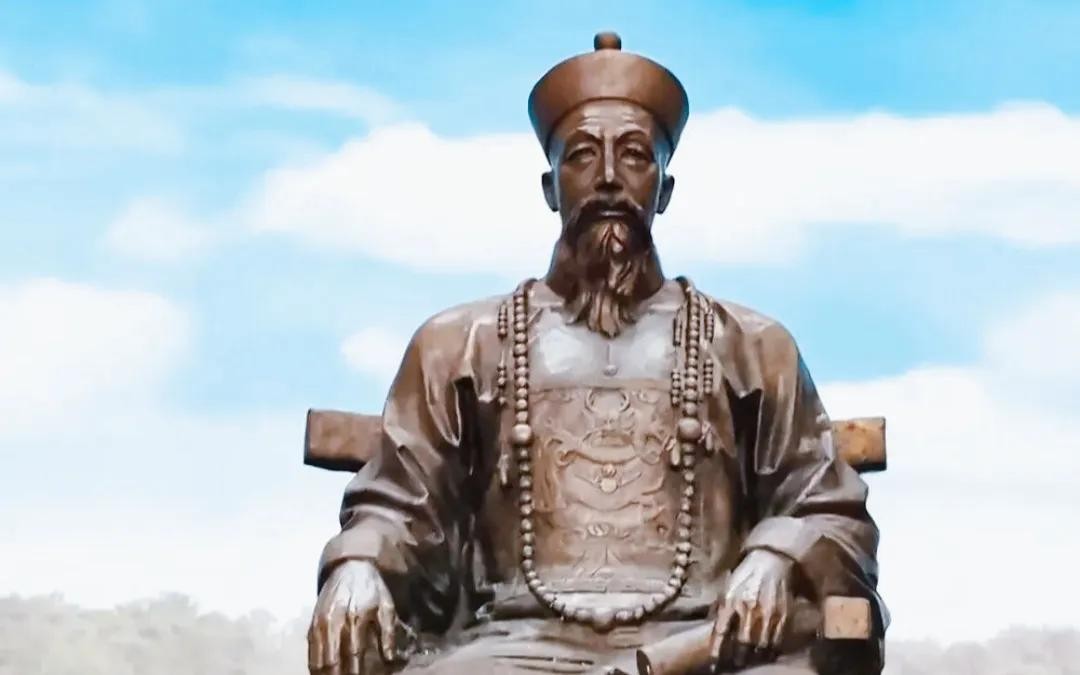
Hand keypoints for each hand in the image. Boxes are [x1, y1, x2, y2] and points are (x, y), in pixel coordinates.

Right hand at [308, 560, 399, 673]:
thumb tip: (389, 660)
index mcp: (356, 618)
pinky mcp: (313, 623)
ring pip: (318, 659)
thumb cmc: (371, 589)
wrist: (350, 566)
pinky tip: (321, 674)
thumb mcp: (386, 606)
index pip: (354, 655)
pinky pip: (311, 651)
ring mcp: (321, 623)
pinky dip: (315, 666)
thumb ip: (388, 633)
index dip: (357, 673)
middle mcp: (335, 621)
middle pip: (333, 661)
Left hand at [709, 549, 793, 671]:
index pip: (721, 633)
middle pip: (742, 644)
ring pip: (761, 646)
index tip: (715, 666)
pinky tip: (766, 655)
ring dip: (754, 658)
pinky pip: (777, 641)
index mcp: (730, 600)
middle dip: (737, 659)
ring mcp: (768, 613)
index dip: (718, 652)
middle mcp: (749, 608)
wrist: (770, 561)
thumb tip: (715, 632)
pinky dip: (771, 652)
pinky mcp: (784, 615)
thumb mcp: (727, 588)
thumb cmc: (745, 575)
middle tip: (735, 665)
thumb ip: (721, 610)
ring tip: (750, 662)